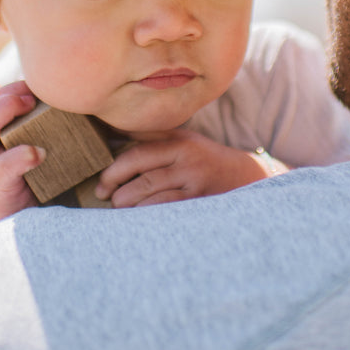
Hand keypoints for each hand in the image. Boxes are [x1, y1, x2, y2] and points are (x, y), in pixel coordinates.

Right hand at [0, 81, 41, 231]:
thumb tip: (61, 100)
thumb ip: (21, 127)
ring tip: (32, 106)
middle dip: (7, 93)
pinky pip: (4, 167)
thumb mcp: (6, 151)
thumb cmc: (10, 180)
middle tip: (33, 94)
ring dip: (7, 111)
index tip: (25, 85)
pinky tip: (38, 153)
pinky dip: (21, 156)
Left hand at [95, 130, 288, 207]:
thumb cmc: (206, 158)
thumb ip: (152, 135)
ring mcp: (196, 184)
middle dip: (118, 189)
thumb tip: (113, 129)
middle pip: (144, 176)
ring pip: (154, 197)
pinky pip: (168, 211)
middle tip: (105, 197)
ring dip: (131, 205)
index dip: (115, 169)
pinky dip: (149, 215)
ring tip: (119, 210)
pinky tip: (139, 220)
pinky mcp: (201, 203)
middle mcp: (188, 162)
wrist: (248, 177)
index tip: (102, 182)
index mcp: (180, 143)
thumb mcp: (184, 139)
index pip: (139, 154)